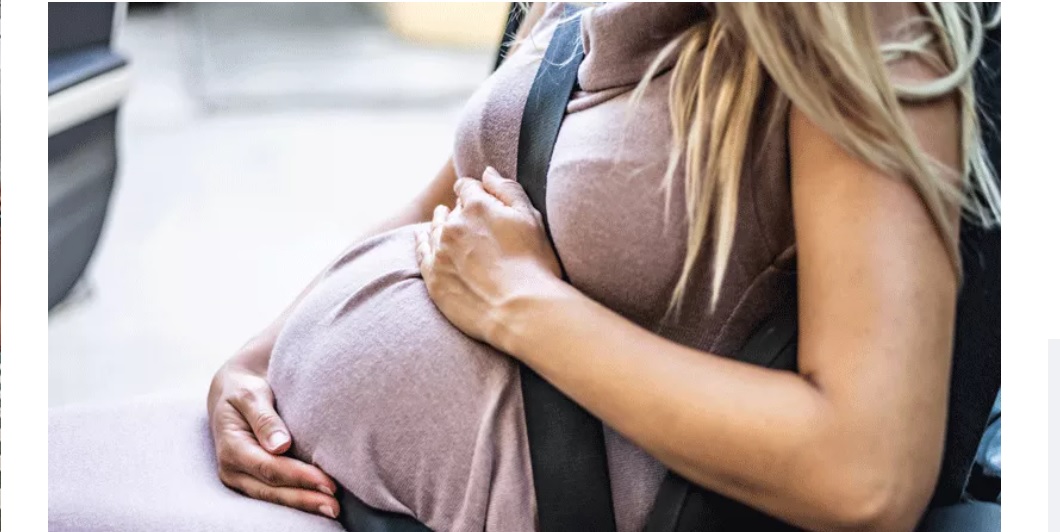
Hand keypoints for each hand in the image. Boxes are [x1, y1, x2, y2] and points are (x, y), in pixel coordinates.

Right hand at [208, 360, 338, 518]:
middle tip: (335, 507)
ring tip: (332, 509)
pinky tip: (319, 501)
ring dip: (303, 504)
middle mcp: (233, 469)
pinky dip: (298, 498)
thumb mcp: (250, 394)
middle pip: (272, 489)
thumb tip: (280, 446)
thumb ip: (264, 418)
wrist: (233, 392)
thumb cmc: (245, 390)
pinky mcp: (252, 480)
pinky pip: (275, 493)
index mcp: (231, 447)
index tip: (327, 482)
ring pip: (274, 497)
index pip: (269, 468)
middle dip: (304, 499)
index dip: (299, 477)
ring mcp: (241, 478)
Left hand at [415, 166, 562, 348]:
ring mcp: (440, 252)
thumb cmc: (533, 264)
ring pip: (434, 228)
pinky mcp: (433, 277)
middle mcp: (452, 225)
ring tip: (442, 221)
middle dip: (460, 211)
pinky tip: (423, 237)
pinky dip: (422, 241)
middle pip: (452, 209)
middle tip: (470, 220)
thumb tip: (486, 172)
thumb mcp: (529, 217)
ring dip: (440, 223)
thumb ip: (506, 190)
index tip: (477, 196)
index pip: (467, 187)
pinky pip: (421, 252)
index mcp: (477, 206)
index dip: (473, 190)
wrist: (521, 310)